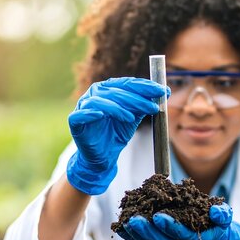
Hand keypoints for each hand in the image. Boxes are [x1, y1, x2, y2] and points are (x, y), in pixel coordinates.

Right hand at [67, 77, 168, 194]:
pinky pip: (80, 115)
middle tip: (154, 107)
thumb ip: (145, 104)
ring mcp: (83, 106)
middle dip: (137, 99)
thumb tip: (165, 91)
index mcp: (109, 88)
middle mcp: (95, 93)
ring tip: (132, 118)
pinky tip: (100, 115)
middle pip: (116, 92)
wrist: (103, 156)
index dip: (145, 86)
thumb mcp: (134, 117)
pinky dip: (89, 113)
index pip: (127, 83)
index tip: (163, 91)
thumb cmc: (116, 133)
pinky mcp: (74, 121)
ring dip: (117, 108)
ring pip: (99, 101)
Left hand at [117, 203, 239, 239]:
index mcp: (196, 239)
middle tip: (134, 220)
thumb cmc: (216, 223)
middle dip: (147, 232)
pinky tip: (120, 228)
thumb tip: (217, 213)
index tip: (158, 216)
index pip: (182, 235)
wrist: (212, 237)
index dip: (170, 227)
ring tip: (124, 222)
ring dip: (136, 235)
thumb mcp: (224, 216)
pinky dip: (132, 237)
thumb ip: (222, 214)